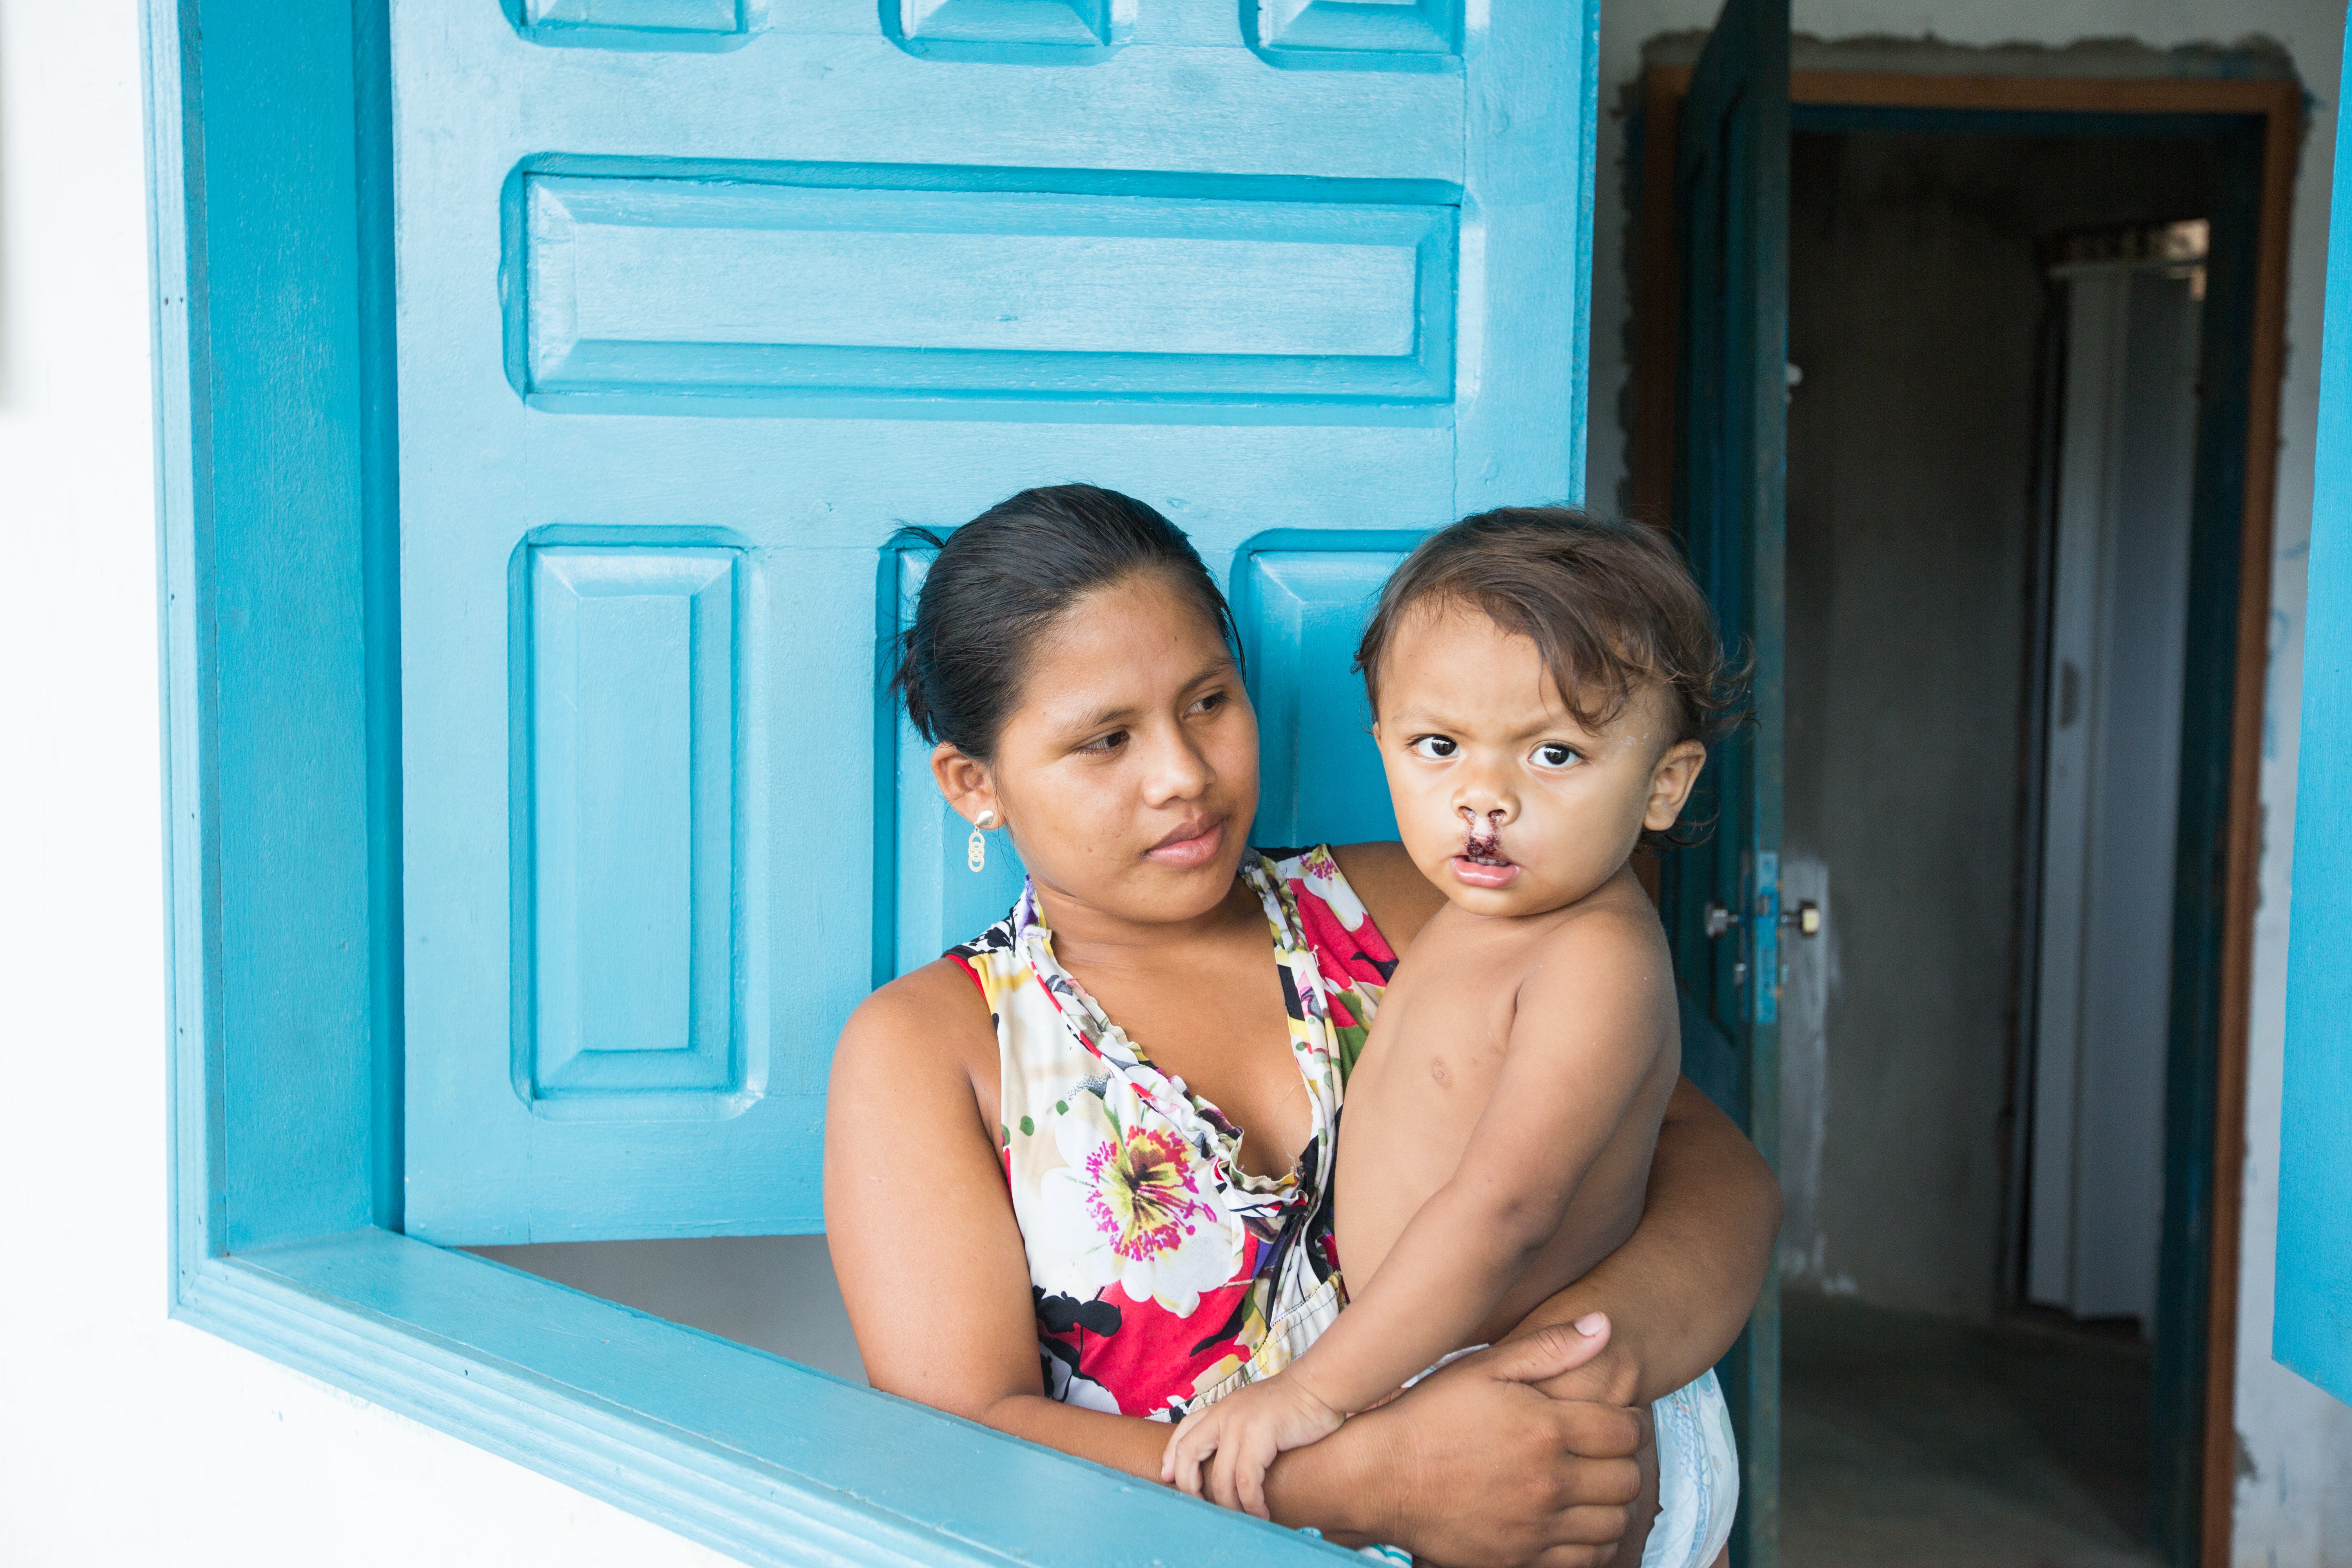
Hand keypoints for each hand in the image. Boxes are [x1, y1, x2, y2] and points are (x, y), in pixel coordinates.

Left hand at [1162, 1372, 1345, 1519]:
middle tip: (1201, 1509)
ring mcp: (1240, 1423)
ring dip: (1229, 1505)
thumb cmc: (1291, 1404)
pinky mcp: (1261, 1434)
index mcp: (1221, 1408)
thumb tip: (1227, 1458)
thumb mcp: (1253, 1410)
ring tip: (1242, 1519)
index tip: (1168, 1478)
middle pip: (1189, 1453)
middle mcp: (1225, 1414)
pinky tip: (1261, 1512)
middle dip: (1189, 1486)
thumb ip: (1236, 1427)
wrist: (1319, 1386)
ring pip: (1221, 1477)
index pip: (1184, 1431)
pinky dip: (1252, 1502)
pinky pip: (1247, 1480)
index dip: (1171, 1456)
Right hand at [1336, 1320, 1648, 1567]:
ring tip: (1595, 1484)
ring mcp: (1537, 1526)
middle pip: (1628, 1478)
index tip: (1616, 1418)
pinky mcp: (1521, 1559)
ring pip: (1615, 1522)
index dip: (1630, 1421)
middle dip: (1625, 1460)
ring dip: (1614, 1502)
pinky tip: (1578, 1521)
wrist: (1377, 1477)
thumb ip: (1548, 1347)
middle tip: (1606, 1450)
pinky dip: (1595, 1543)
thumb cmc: (1427, 1415)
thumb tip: (1604, 1326)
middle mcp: (1550, 1481)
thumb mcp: (1483, 1367)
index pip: (1626, 1432)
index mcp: (1546, 1429)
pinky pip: (1587, 1559)